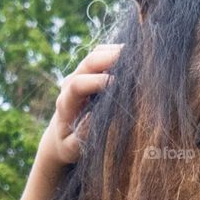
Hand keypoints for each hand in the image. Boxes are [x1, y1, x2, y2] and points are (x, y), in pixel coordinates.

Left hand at [41, 44, 122, 165]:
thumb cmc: (69, 145)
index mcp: (65, 103)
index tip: (116, 83)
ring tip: (138, 53)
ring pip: (96, 53)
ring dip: (116, 51)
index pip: (78, 85)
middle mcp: (70, 83)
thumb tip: (92, 118)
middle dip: (109, 57)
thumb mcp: (72, 148)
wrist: (60, 134)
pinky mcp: (89, 70)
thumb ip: (80, 136)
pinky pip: (102, 53)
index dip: (96, 81)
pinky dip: (117, 51)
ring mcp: (80, 73)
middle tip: (132, 56)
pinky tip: (134, 55)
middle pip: (88, 62)